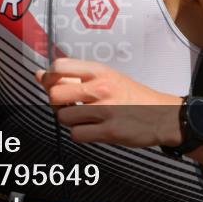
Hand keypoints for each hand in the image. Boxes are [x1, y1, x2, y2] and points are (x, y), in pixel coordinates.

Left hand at [35, 58, 182, 147]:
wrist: (163, 114)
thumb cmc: (132, 96)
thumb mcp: (107, 77)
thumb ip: (74, 76)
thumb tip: (39, 75)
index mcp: (99, 70)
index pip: (59, 66)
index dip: (50, 78)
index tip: (55, 85)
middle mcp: (101, 88)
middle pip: (55, 94)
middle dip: (56, 103)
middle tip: (68, 105)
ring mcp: (105, 110)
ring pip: (63, 117)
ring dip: (69, 120)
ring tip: (83, 118)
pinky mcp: (109, 132)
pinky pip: (76, 135)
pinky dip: (80, 134)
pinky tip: (91, 130)